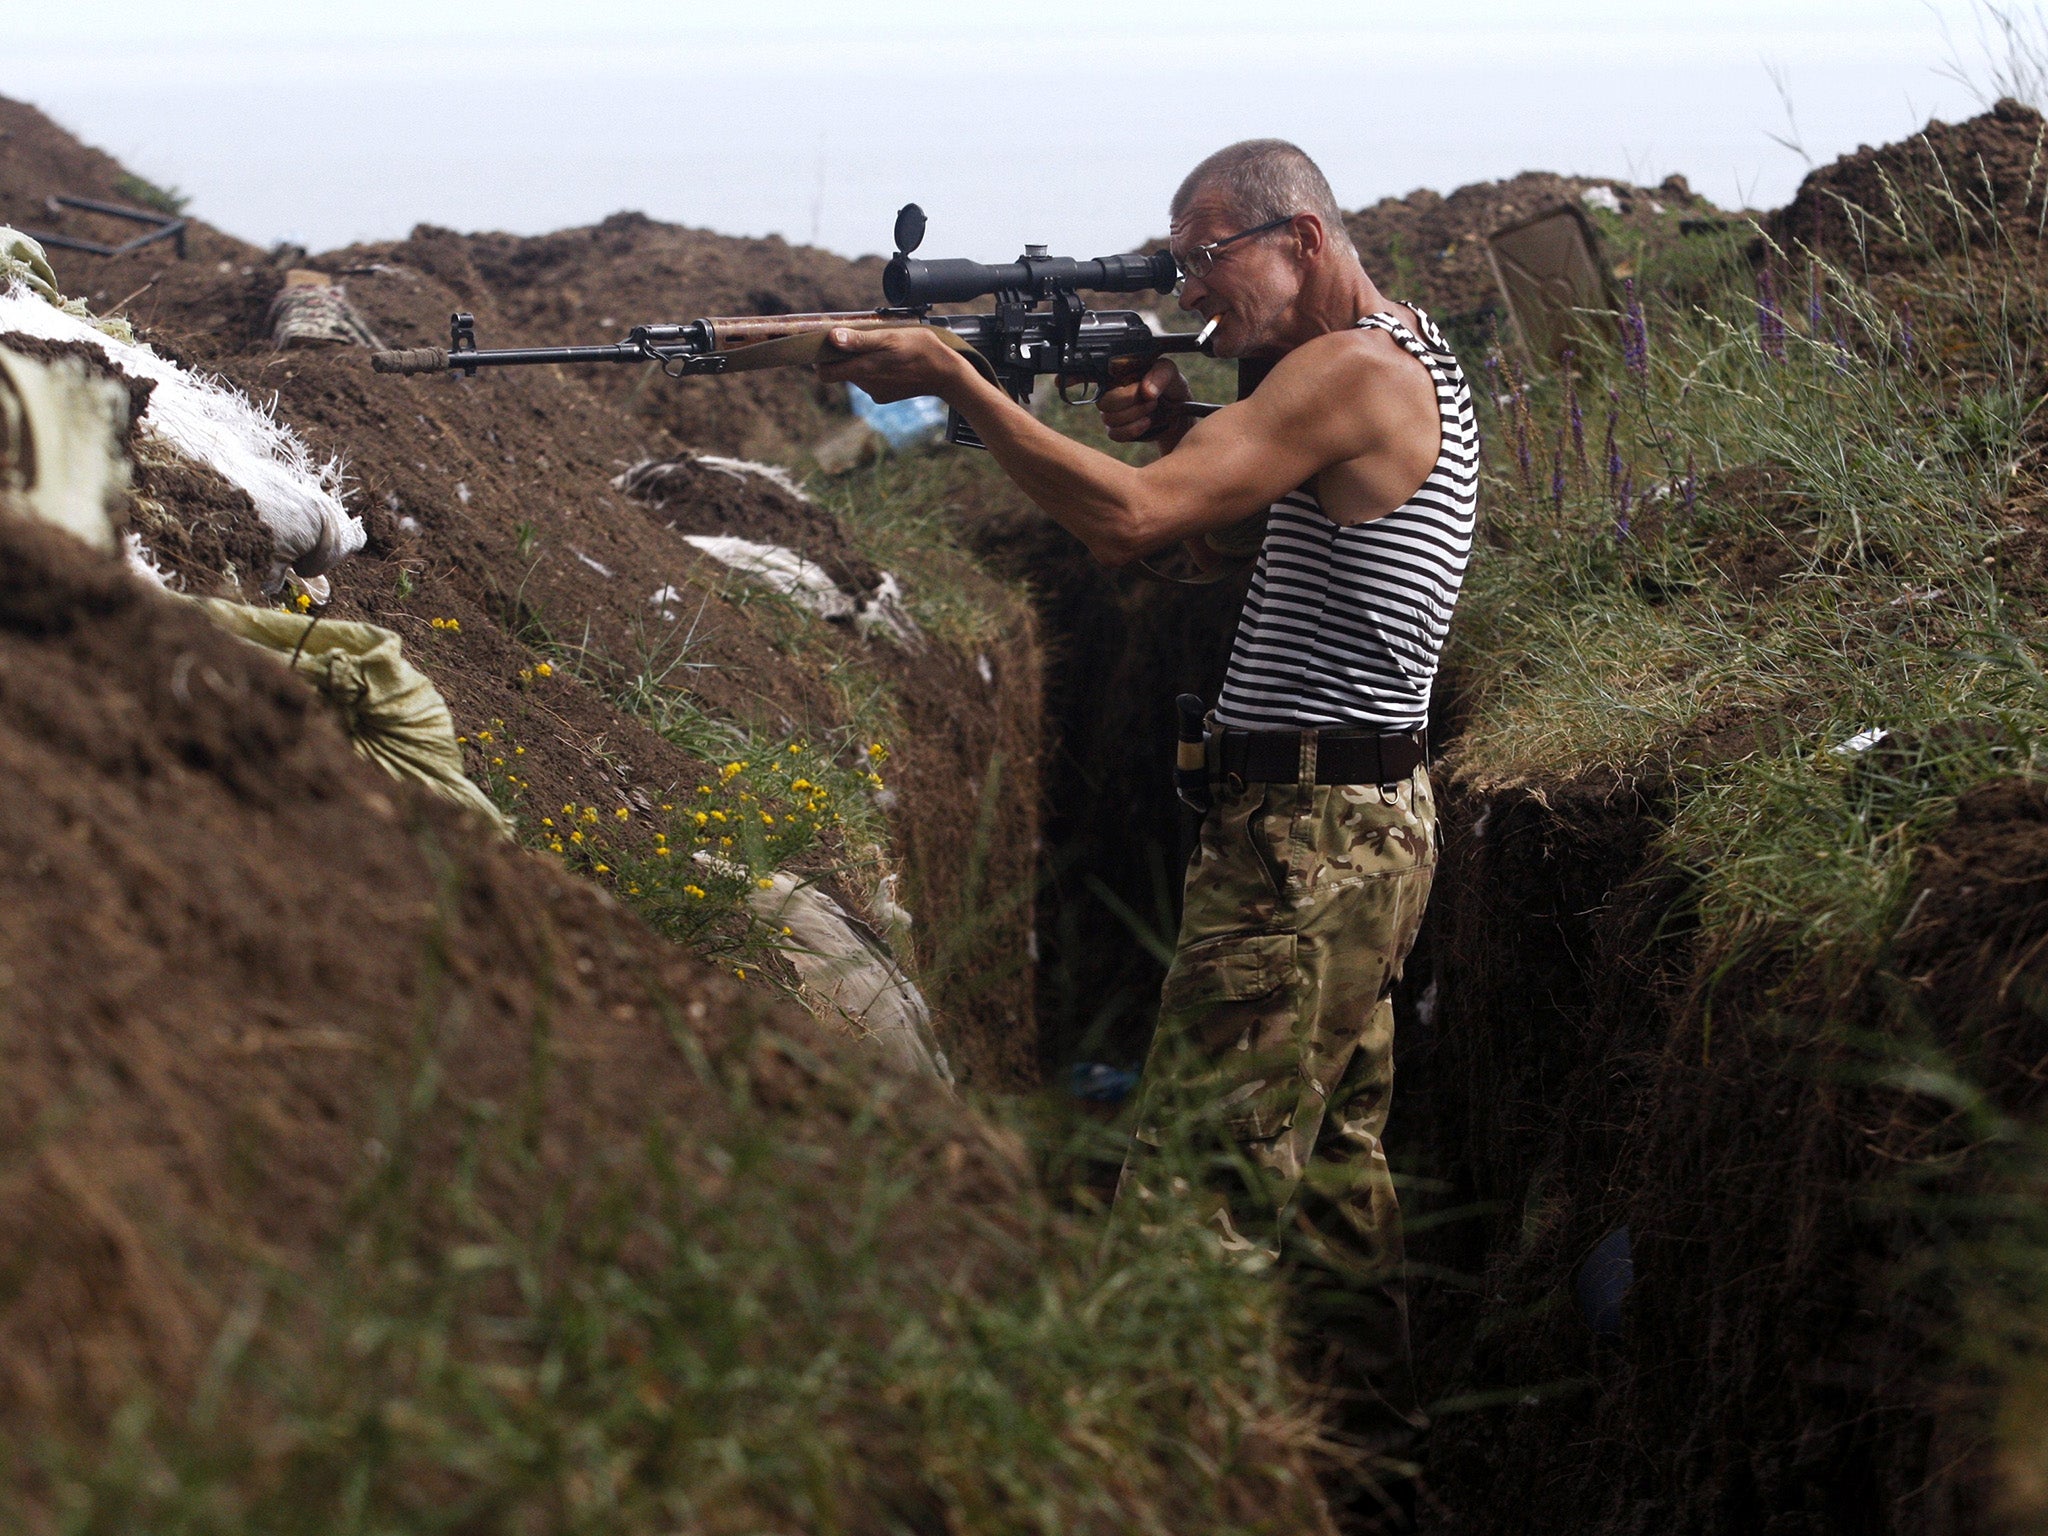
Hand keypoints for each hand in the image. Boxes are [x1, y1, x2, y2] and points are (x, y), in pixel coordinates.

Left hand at [814, 326, 967, 402]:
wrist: (946, 373)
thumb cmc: (920, 349)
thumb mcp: (889, 337)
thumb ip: (860, 340)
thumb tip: (833, 338)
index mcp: (863, 370)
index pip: (825, 373)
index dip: (821, 359)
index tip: (825, 345)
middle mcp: (866, 385)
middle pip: (841, 371)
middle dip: (844, 355)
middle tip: (857, 337)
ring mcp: (877, 392)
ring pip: (857, 374)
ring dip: (861, 360)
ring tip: (880, 346)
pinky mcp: (887, 395)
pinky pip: (871, 381)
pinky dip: (875, 369)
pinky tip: (891, 360)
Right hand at [1096, 357, 1190, 443]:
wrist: (1177, 409)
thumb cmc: (1168, 385)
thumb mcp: (1169, 372)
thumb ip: (1159, 375)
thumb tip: (1146, 392)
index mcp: (1116, 374)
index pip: (1105, 383)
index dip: (1126, 392)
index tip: (1146, 391)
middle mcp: (1108, 392)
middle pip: (1103, 403)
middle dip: (1130, 405)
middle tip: (1152, 402)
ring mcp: (1110, 411)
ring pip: (1109, 419)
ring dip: (1134, 416)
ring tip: (1152, 409)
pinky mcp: (1116, 429)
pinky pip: (1114, 434)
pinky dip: (1132, 430)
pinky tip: (1146, 423)